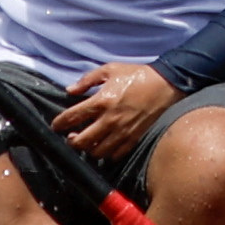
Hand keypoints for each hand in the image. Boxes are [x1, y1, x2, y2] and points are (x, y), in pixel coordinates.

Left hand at [59, 61, 178, 162]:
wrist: (167, 83)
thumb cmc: (137, 75)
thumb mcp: (111, 69)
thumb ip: (88, 79)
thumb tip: (70, 90)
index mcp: (101, 101)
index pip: (71, 118)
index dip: (59, 123)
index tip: (57, 124)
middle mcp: (109, 120)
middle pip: (80, 141)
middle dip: (71, 141)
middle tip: (72, 136)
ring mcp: (122, 132)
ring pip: (96, 152)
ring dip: (88, 149)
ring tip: (88, 142)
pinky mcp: (134, 138)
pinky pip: (114, 155)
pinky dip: (106, 154)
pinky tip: (105, 146)